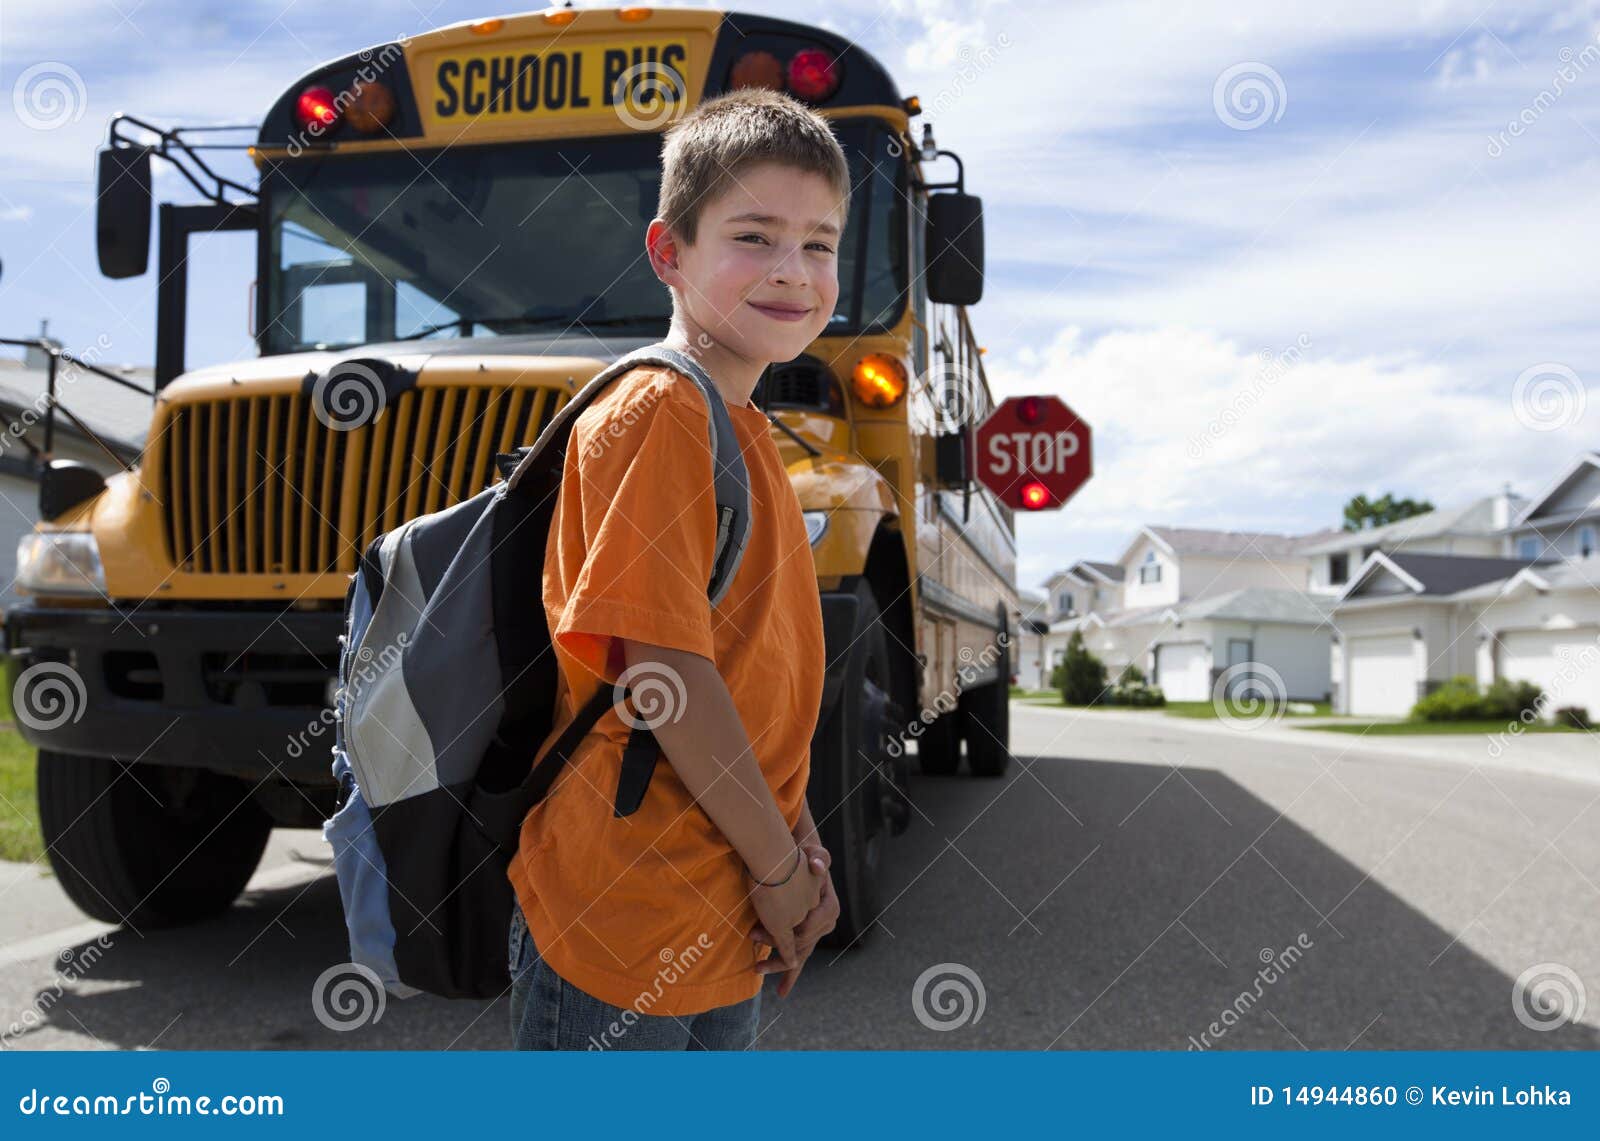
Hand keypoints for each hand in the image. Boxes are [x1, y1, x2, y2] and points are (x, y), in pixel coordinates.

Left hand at [747, 847, 824, 975]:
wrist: (803, 862)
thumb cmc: (807, 859)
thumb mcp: (815, 855)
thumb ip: (820, 858)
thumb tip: (818, 866)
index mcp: (829, 910)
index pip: (807, 931)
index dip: (787, 933)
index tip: (763, 928)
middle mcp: (825, 924)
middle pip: (801, 945)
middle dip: (775, 944)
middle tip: (752, 935)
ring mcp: (814, 933)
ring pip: (796, 956)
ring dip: (775, 961)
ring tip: (757, 968)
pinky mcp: (802, 936)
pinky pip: (797, 960)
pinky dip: (789, 976)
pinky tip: (782, 992)